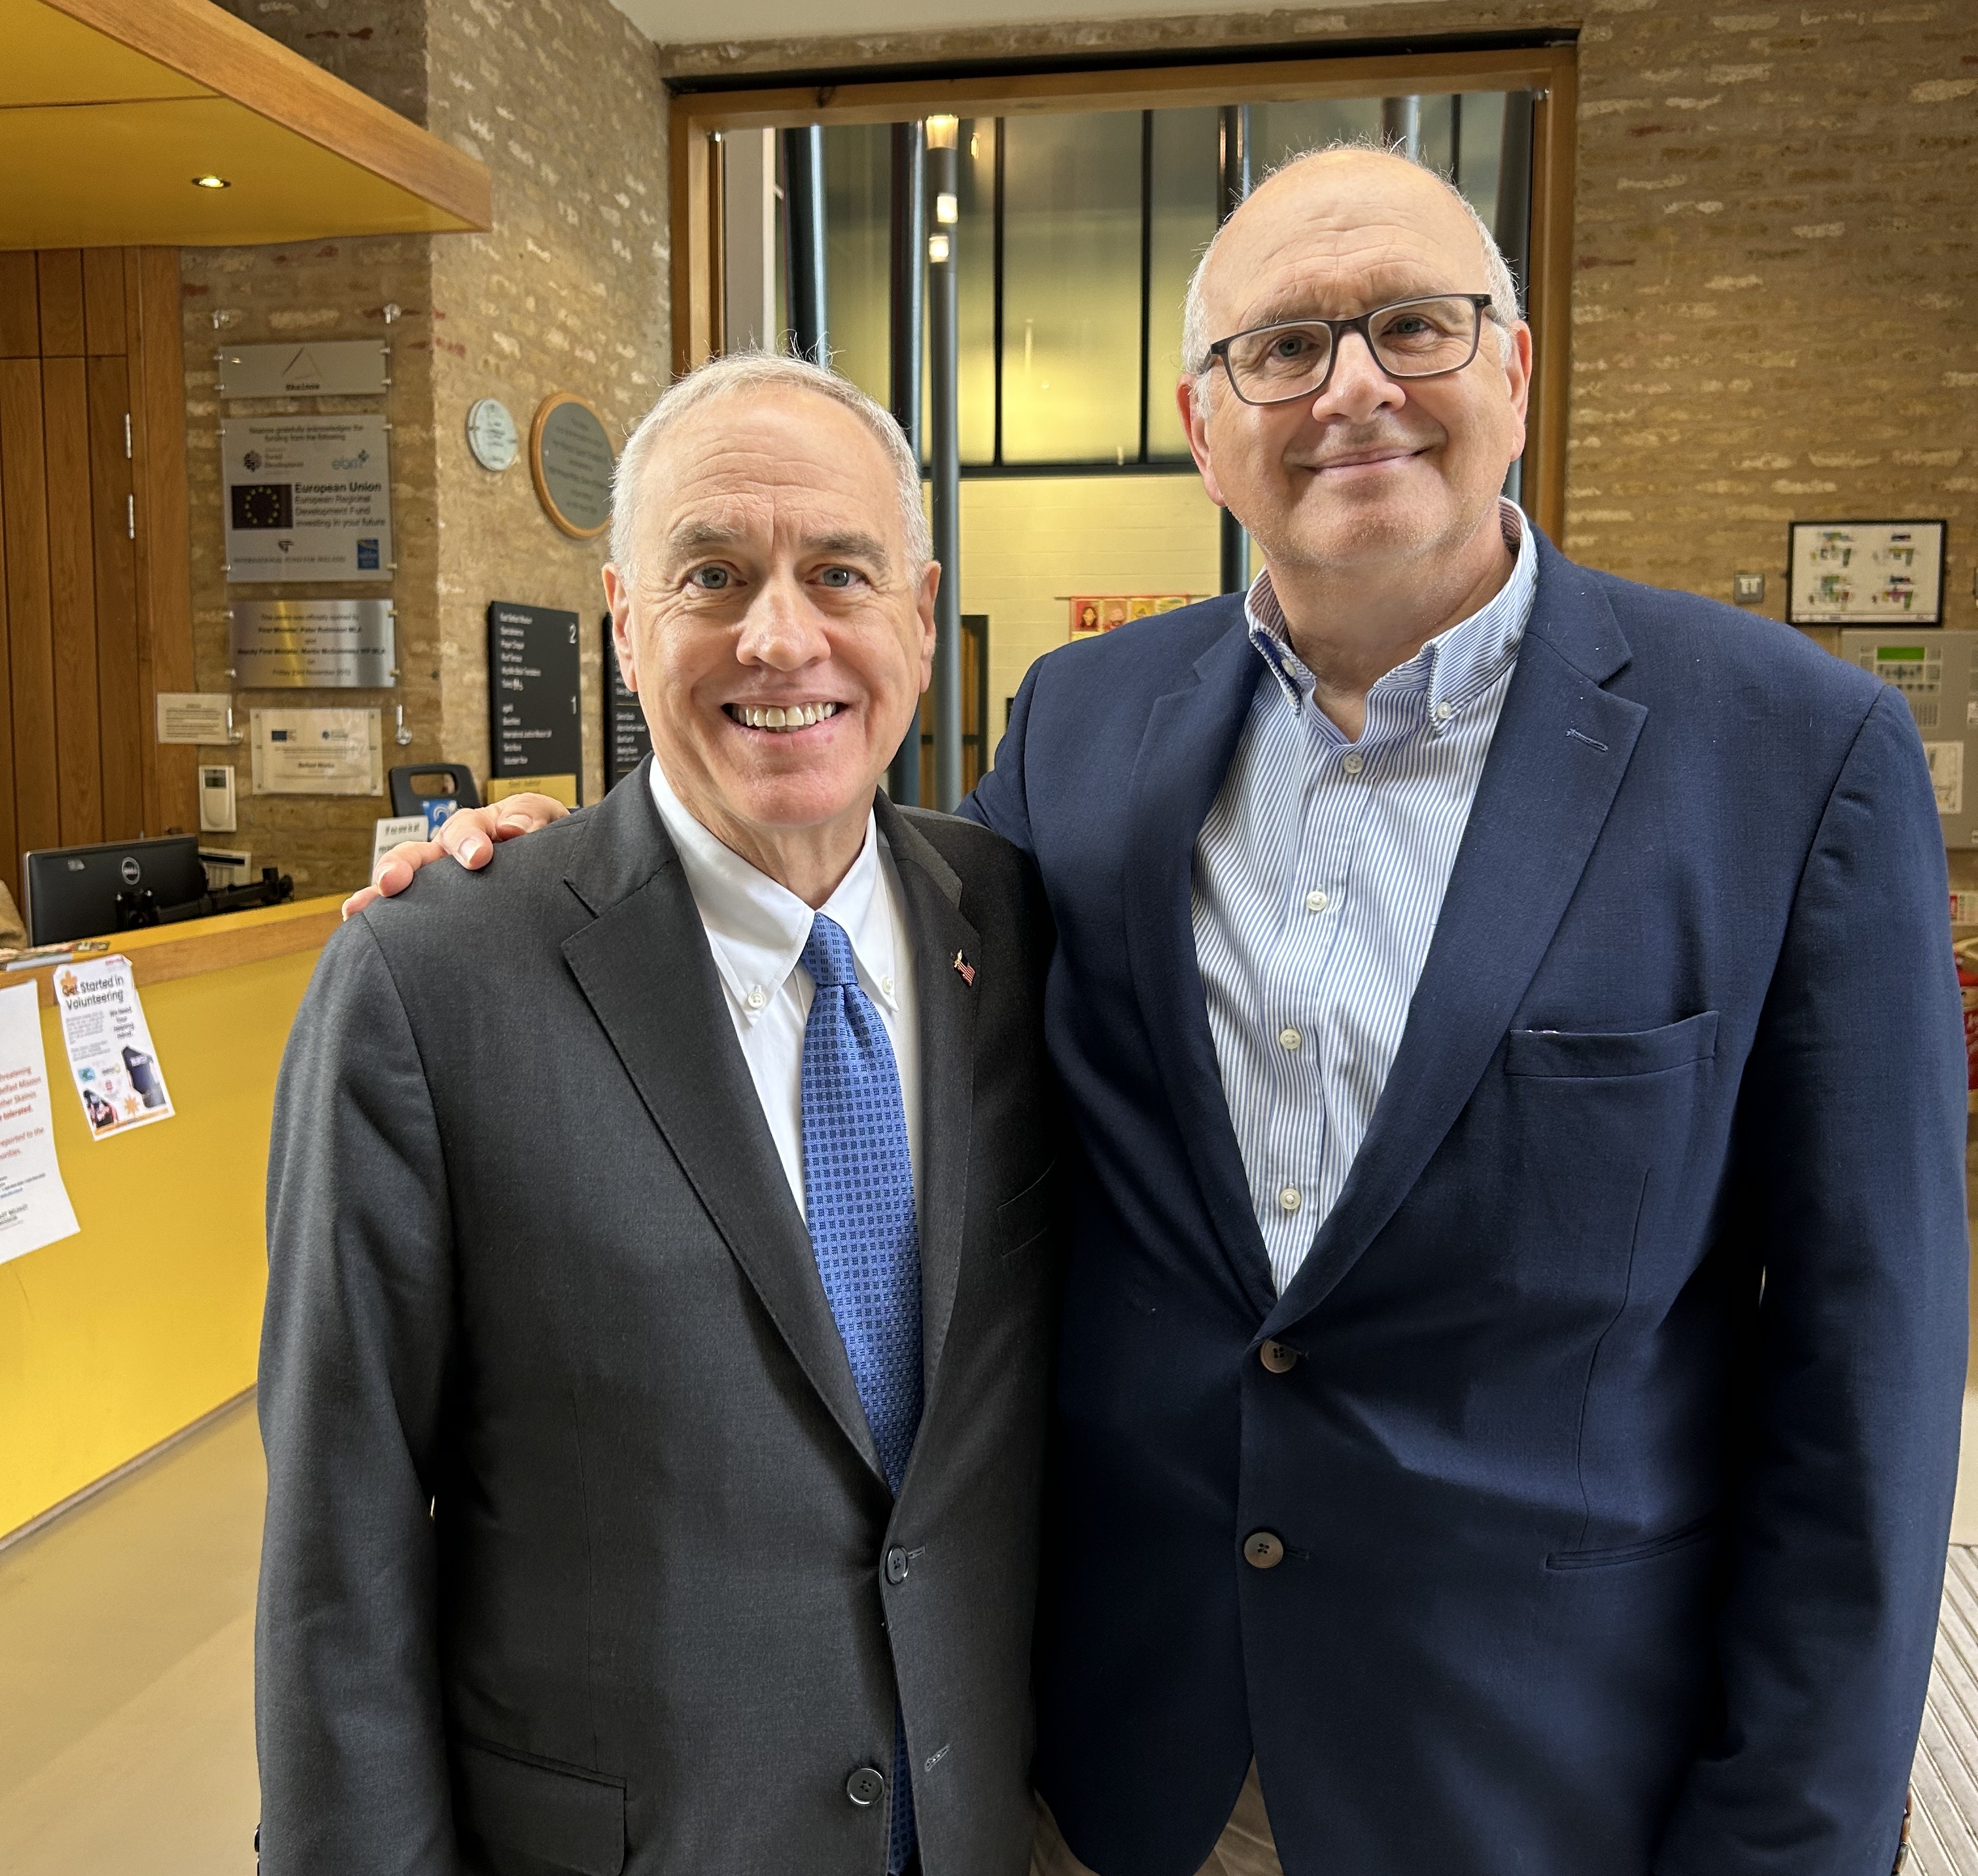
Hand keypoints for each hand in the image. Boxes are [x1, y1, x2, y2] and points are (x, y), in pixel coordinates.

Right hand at [340, 795, 570, 919]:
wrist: (550, 865)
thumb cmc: (543, 839)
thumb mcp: (547, 820)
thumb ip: (532, 816)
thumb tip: (513, 826)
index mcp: (478, 829)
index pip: (465, 828)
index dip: (468, 840)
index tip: (478, 856)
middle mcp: (449, 852)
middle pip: (417, 853)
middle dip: (402, 865)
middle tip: (393, 882)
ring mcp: (440, 880)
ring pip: (402, 880)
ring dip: (380, 891)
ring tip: (360, 907)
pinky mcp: (437, 906)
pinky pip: (403, 908)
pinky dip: (379, 914)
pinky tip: (357, 922)